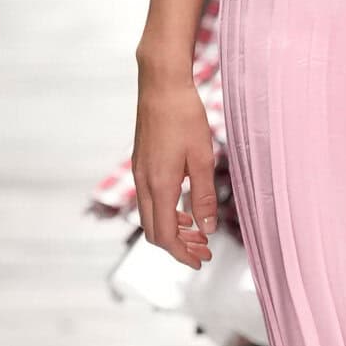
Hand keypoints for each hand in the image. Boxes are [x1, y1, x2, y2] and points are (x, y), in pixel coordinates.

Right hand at [132, 63, 217, 268]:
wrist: (161, 85)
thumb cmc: (184, 116)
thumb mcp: (202, 158)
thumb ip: (203, 196)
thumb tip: (206, 229)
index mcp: (159, 184)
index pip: (165, 235)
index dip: (182, 254)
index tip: (202, 260)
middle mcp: (144, 182)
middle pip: (154, 232)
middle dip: (178, 246)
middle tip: (205, 251)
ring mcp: (139, 173)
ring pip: (151, 216)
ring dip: (173, 230)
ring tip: (198, 232)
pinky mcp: (141, 164)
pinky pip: (149, 200)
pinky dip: (166, 212)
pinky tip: (184, 208)